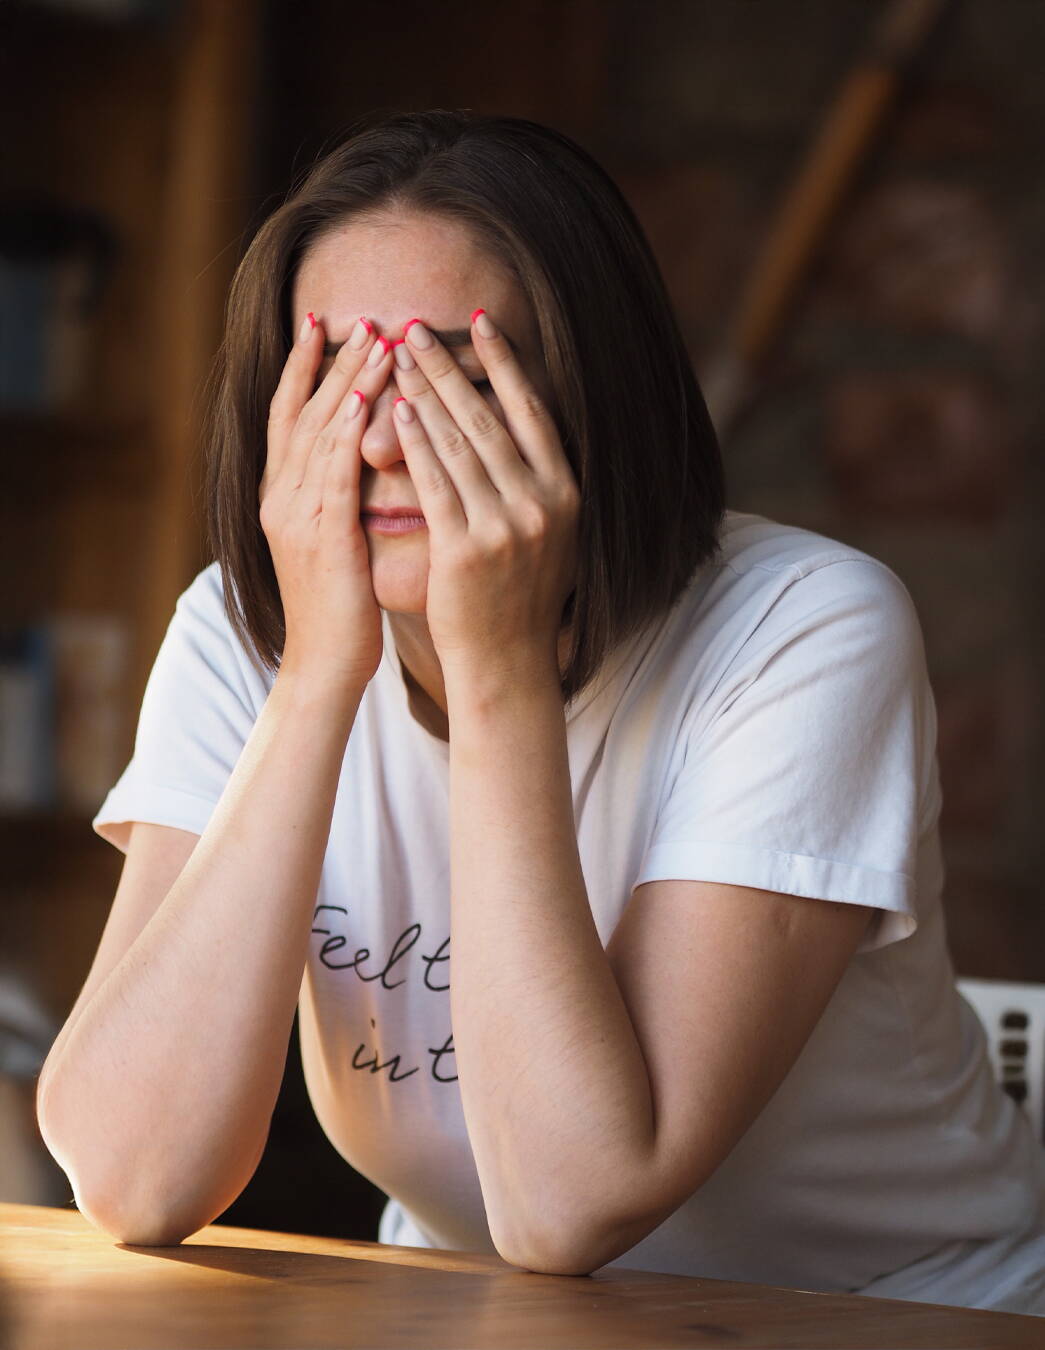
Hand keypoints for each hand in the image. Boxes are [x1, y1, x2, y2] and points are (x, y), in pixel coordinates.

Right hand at [260, 313, 392, 692]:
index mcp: (282, 497)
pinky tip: (362, 400)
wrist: (324, 667)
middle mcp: (280, 498)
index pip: (290, 416)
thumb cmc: (341, 610)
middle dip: (330, 360)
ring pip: (318, 433)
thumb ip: (339, 499)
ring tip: (372, 338)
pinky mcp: (321, 538)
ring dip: (345, 382)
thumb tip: (362, 462)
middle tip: (359, 314)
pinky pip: (333, 475)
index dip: (304, 367)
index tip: (323, 323)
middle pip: (301, 412)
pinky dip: (345, 433)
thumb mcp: (336, 543)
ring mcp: (296, 516)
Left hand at [389, 309, 579, 685]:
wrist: (507, 662)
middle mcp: (544, 502)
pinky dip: (415, 442)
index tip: (480, 323)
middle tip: (415, 328)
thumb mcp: (548, 534)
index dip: (505, 364)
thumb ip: (537, 481)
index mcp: (566, 492)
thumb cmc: (518, 597)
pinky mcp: (467, 548)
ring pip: (460, 442)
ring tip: (396, 356)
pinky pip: (436, 482)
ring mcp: (507, 525)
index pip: (533, 411)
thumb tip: (517, 424)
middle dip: (448, 368)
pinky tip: (396, 410)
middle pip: (489, 418)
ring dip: (424, 393)